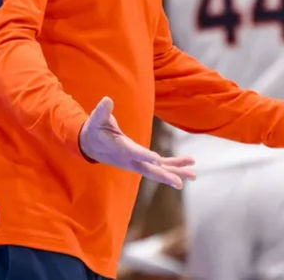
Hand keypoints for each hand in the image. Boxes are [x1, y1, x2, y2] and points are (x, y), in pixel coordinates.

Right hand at [79, 97, 195, 188]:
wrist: (90, 145)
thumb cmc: (94, 130)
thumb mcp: (96, 119)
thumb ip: (102, 111)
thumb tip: (107, 100)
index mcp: (119, 149)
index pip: (134, 153)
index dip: (145, 156)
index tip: (157, 162)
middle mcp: (130, 160)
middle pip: (149, 170)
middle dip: (164, 176)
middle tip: (180, 182)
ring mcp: (136, 162)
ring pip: (158, 170)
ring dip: (175, 172)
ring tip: (193, 175)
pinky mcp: (141, 160)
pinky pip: (160, 165)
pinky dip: (173, 165)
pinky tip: (188, 164)